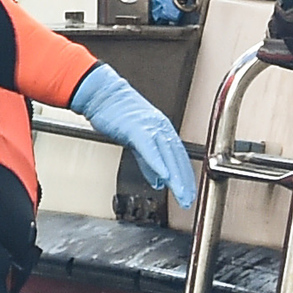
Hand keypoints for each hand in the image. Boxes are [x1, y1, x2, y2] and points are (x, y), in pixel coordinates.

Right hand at [72, 63, 197, 206]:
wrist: (103, 93)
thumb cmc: (117, 114)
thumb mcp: (136, 140)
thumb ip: (148, 162)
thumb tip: (159, 181)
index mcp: (163, 130)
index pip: (180, 158)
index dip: (186, 177)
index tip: (190, 193)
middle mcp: (162, 128)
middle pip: (178, 159)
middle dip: (185, 182)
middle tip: (189, 200)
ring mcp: (151, 127)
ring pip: (168, 155)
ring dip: (176, 177)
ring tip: (181, 194)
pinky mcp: (136, 128)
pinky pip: (150, 149)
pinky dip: (158, 164)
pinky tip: (163, 178)